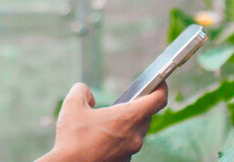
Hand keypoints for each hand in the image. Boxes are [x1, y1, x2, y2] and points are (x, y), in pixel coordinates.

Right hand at [43, 81, 167, 161]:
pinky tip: (102, 137)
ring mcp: (130, 151)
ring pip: (136, 131)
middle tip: (127, 99)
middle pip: (146, 115)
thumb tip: (89, 95)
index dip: (161, 87)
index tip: (159, 81)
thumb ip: (82, 91)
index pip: (158, 100)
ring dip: (127, 123)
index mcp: (128, 118)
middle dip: (138, 106)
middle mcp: (134, 136)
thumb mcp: (72, 105)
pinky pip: (127, 145)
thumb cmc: (72, 138)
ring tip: (109, 119)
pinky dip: (119, 138)